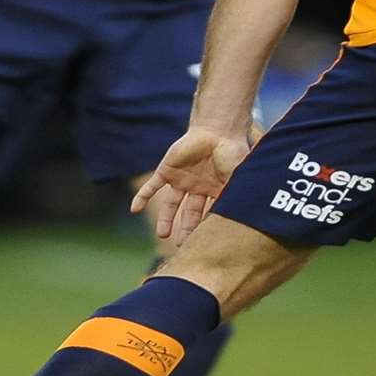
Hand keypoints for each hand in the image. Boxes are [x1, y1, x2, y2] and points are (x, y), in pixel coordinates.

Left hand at [129, 127, 251, 244]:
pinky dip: (142, 197)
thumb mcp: (237, 179)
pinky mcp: (167, 171)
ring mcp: (182, 180)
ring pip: (171, 204)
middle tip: (182, 245)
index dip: (205, 229)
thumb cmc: (233, 152)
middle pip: (190, 214)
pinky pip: (152, 186)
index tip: (204, 244)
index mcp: (215, 192)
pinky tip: (134, 209)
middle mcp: (197, 189)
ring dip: (166, 219)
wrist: (218, 129)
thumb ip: (235, 198)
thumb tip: (241, 222)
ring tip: (163, 234)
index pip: (209, 215)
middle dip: (186, 229)